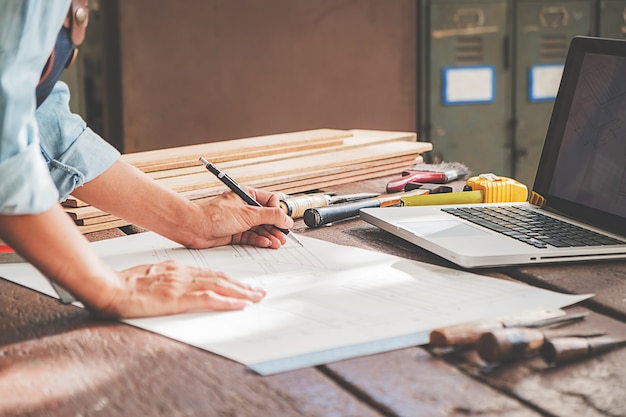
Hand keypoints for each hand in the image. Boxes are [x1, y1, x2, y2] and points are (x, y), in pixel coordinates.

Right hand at [96, 260, 265, 317]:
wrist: (107, 287)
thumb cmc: (122, 284)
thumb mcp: (148, 276)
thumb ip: (166, 279)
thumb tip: (175, 286)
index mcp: (176, 269)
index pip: (210, 273)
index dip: (229, 279)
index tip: (242, 284)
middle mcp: (183, 274)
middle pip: (220, 278)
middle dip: (242, 285)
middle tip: (259, 291)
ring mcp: (181, 285)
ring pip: (220, 286)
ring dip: (241, 292)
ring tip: (256, 297)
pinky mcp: (177, 297)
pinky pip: (208, 298)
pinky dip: (227, 301)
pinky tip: (239, 304)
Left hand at [189, 188, 294, 248]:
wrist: (194, 227)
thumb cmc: (214, 215)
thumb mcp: (248, 214)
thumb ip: (271, 216)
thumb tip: (287, 218)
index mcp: (247, 195)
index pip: (270, 201)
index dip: (277, 211)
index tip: (282, 221)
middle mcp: (244, 207)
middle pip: (266, 217)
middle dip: (275, 227)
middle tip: (283, 236)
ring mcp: (239, 221)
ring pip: (259, 228)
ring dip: (269, 235)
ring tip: (277, 243)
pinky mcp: (234, 233)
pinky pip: (251, 237)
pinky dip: (259, 240)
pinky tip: (266, 243)